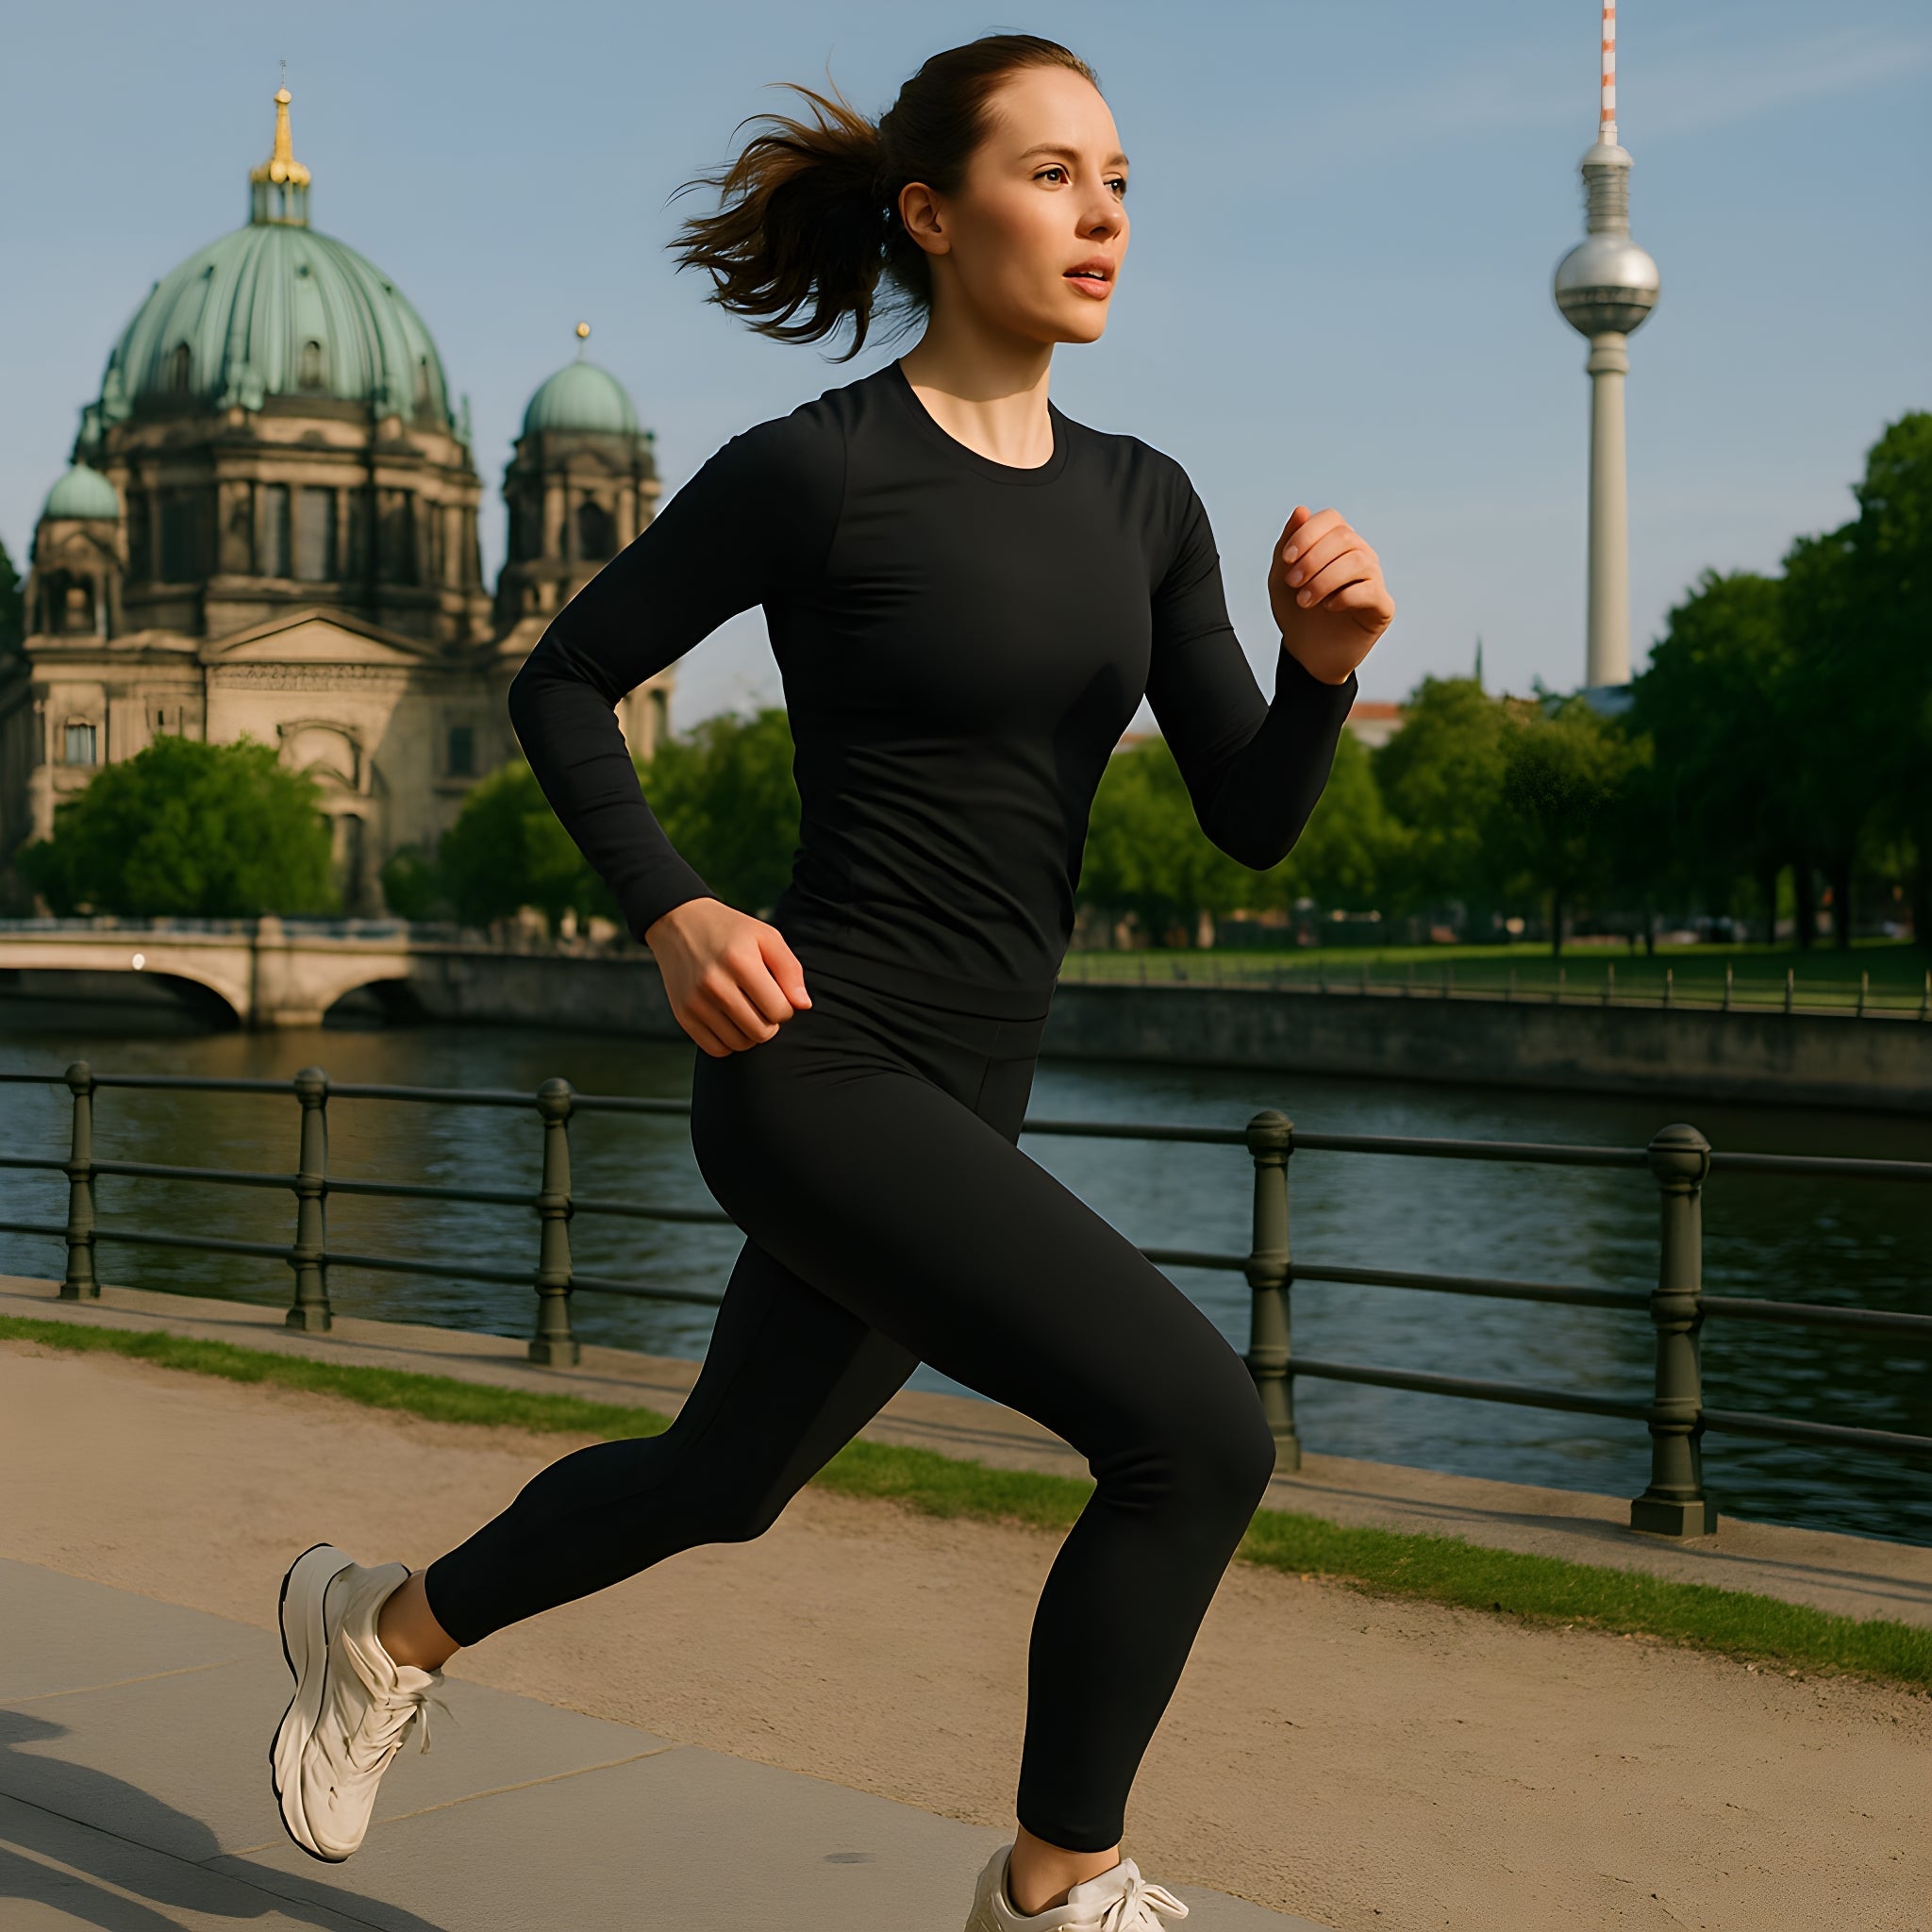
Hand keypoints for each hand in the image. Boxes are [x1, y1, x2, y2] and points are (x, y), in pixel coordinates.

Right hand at [642, 897, 810, 1055]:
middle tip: (763, 1004)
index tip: (777, 995)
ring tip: (747, 1011)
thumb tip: (803, 1005)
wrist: (679, 924)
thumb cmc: (732, 932)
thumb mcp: (766, 937)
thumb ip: (790, 970)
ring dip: (751, 1033)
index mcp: (740, 962)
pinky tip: (730, 1021)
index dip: (786, 1007)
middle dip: (770, 1022)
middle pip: (761, 1032)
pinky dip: (729, 1042)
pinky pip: (716, 1049)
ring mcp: (696, 1002)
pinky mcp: (683, 1015)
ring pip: (740, 1044)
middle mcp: (714, 984)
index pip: (779, 1011)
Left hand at [1267, 504, 1393, 685]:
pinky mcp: (1382, 606)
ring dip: (1324, 579)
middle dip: (1312, 559)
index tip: (1287, 560)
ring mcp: (1374, 579)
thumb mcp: (1281, 576)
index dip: (1308, 534)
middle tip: (1293, 583)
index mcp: (1337, 543)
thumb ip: (1288, 544)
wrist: (1306, 654)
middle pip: (1344, 538)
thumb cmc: (1296, 611)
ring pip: (1358, 561)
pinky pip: (1370, 590)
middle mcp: (1360, 555)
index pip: (1331, 519)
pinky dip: (1344, 596)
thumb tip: (1301, 510)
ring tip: (1305, 600)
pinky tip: (1328, 607)